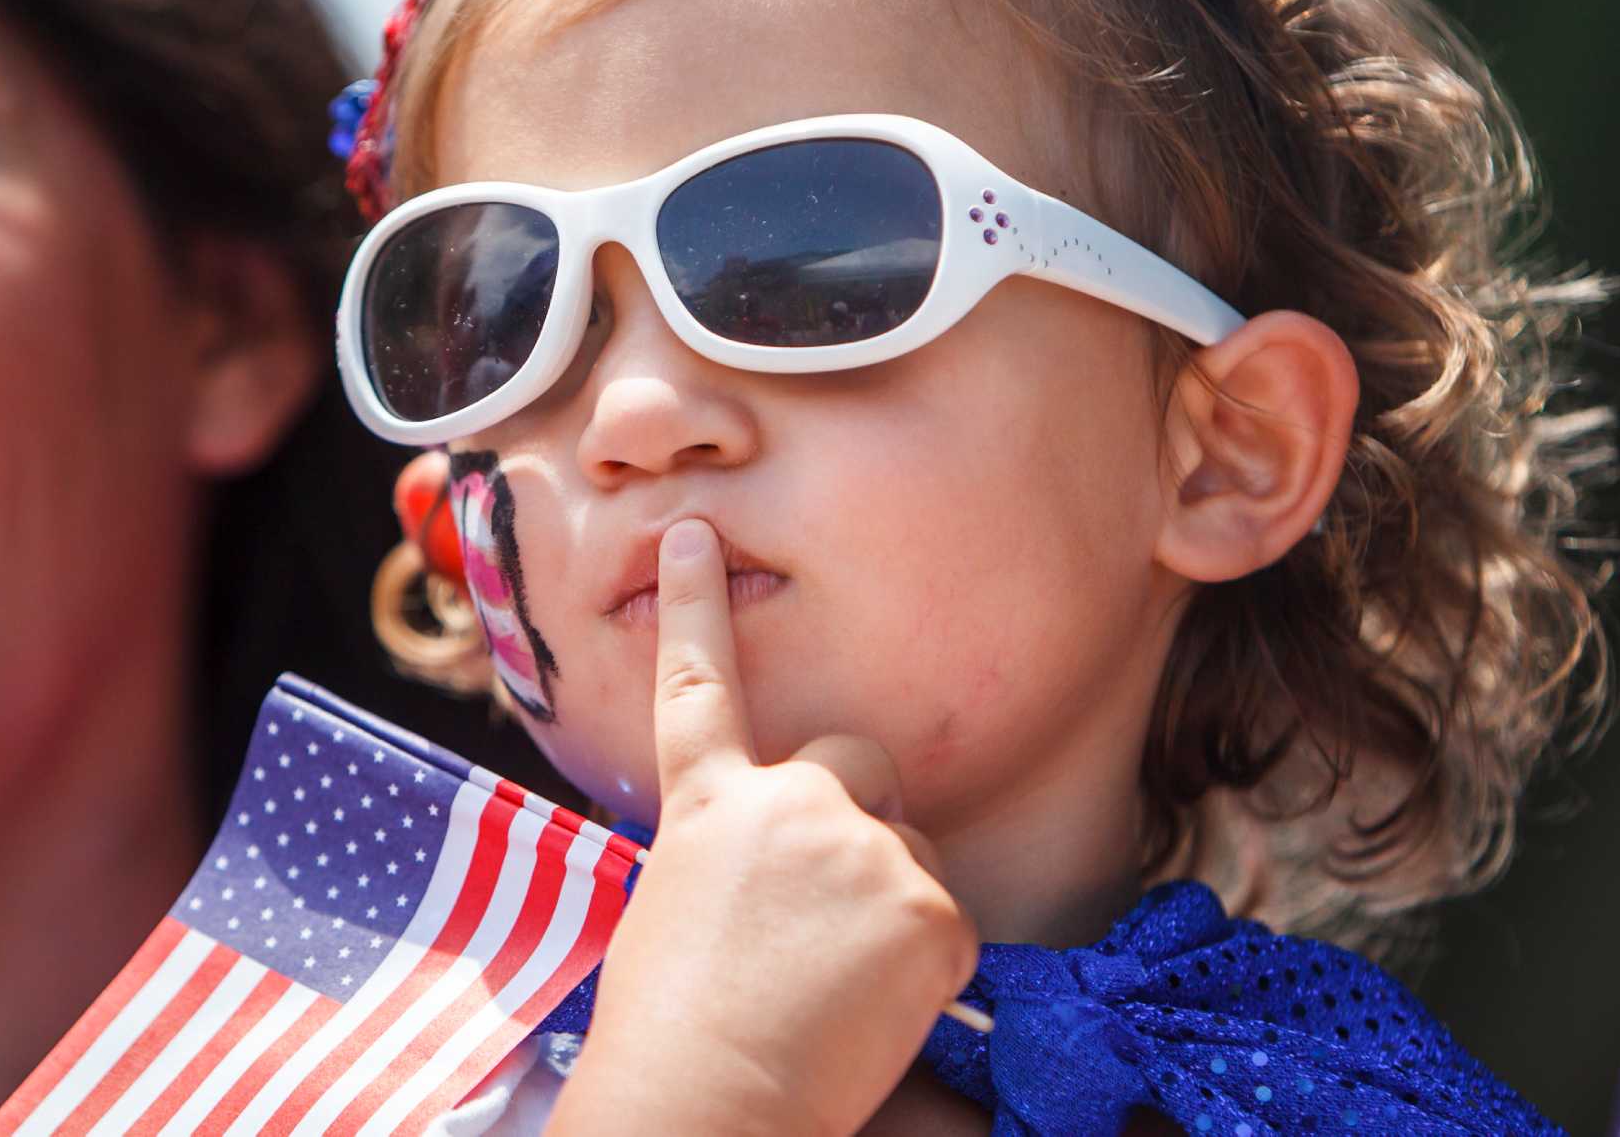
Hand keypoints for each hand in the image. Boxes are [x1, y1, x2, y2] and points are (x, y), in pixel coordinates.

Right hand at [548, 519, 979, 1136]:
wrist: (708, 1099)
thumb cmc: (673, 1031)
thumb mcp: (677, 912)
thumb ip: (730, 857)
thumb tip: (769, 871)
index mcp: (709, 804)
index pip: (698, 683)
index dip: (694, 607)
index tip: (695, 537)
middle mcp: (790, 802)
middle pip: (857, 759)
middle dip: (861, 811)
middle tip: (832, 899)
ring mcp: (865, 847)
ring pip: (909, 852)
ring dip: (889, 904)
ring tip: (833, 985)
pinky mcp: (929, 907)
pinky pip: (946, 922)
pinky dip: (922, 969)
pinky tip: (871, 1013)